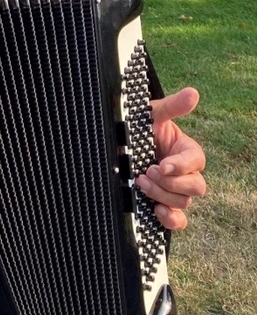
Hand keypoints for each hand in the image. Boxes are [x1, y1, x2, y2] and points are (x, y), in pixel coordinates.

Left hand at [135, 87, 206, 230]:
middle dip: (171, 182)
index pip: (196, 161)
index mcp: (185, 151)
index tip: (163, 165)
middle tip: (147, 171)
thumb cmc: (139, 127)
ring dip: (163, 195)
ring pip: (184, 202)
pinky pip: (178, 221)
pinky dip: (171, 220)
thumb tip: (193, 93)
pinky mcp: (164, 205)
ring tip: (140, 182)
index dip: (181, 166)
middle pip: (195, 187)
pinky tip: (157, 211)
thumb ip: (172, 107)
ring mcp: (175, 191)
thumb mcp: (151, 114)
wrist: (118, 142)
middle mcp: (184, 173)